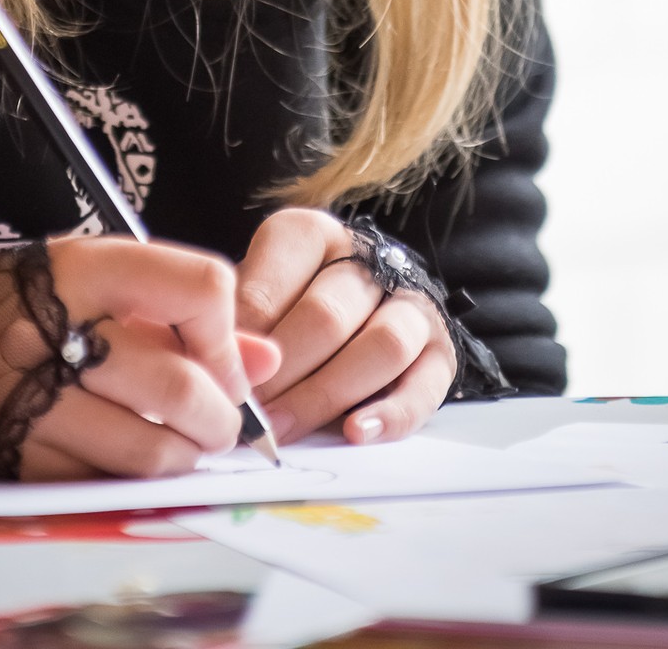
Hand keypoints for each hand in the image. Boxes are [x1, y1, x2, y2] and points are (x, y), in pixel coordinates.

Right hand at [21, 235, 279, 480]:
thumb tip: (265, 358)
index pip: (199, 287)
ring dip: (183, 458)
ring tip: (178, 443)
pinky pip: (106, 486)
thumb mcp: (85, 280)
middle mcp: (58, 334)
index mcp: (82, 269)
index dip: (226, 333)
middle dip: (218, 416)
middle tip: (216, 419)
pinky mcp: (17, 465)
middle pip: (180, 387)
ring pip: (152, 453)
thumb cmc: (3, 306)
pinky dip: (133, 482)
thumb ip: (177, 312)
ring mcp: (33, 406)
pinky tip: (126, 458)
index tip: (223, 357)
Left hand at [235, 208, 454, 446]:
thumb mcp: (255, 296)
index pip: (283, 268)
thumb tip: (227, 362)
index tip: (226, 366)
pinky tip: (355, 432)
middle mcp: (370, 262)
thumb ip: (240, 320)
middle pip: (329, 314)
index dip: (251, 322)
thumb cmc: (285, 310)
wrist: (360, 315)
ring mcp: (412, 307)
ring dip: (326, 394)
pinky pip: (424, 387)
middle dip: (283, 370)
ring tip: (284, 428)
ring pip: (383, 344)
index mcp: (316, 235)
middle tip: (249, 411)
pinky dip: (390, 414)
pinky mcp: (441, 354)